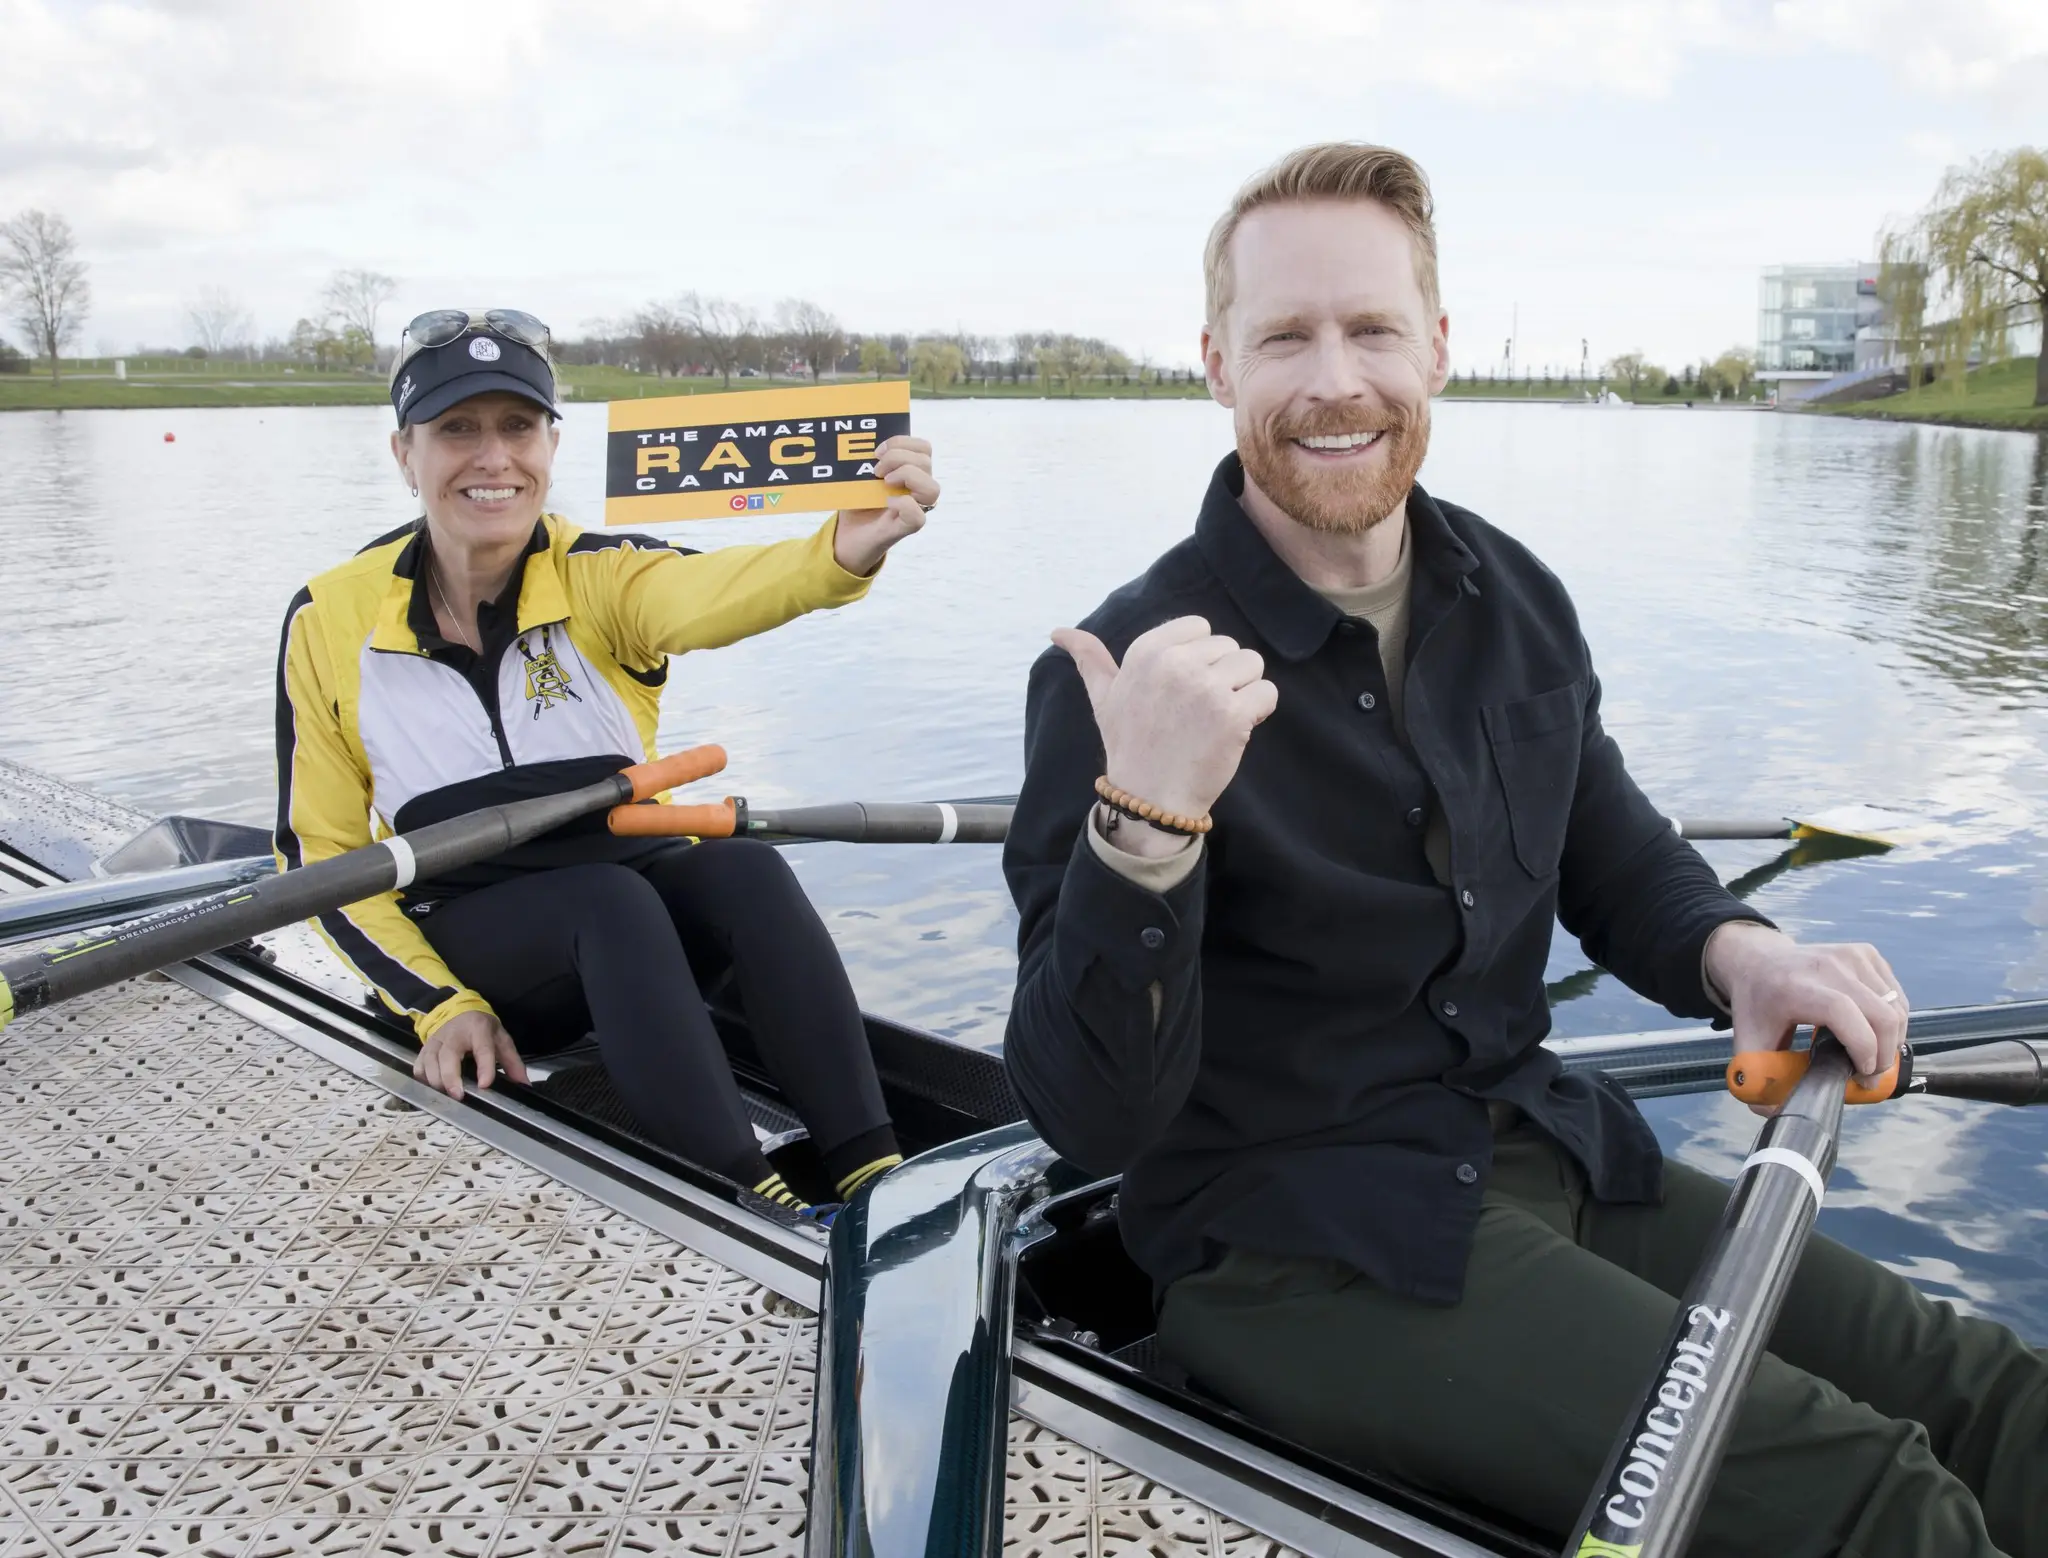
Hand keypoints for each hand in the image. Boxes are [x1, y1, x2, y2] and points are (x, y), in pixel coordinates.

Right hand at [414, 1010, 528, 1100]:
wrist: (456, 1009)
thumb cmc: (480, 1028)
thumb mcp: (500, 1039)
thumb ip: (512, 1062)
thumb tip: (524, 1084)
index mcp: (478, 1029)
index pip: (483, 1048)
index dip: (484, 1067)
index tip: (485, 1084)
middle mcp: (454, 1034)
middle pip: (448, 1056)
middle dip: (451, 1078)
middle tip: (459, 1096)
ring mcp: (436, 1041)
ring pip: (430, 1062)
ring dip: (437, 1082)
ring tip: (447, 1097)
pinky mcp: (424, 1048)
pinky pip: (419, 1066)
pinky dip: (423, 1080)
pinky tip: (432, 1090)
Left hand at [833, 436, 937, 575]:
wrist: (845, 535)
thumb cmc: (855, 503)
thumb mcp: (859, 475)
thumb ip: (867, 459)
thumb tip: (864, 445)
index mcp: (908, 472)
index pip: (923, 448)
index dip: (903, 442)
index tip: (877, 451)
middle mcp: (916, 490)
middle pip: (926, 462)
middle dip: (898, 457)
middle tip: (876, 470)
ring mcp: (914, 509)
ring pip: (932, 489)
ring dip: (906, 477)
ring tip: (884, 483)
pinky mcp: (904, 528)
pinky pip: (918, 516)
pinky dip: (903, 505)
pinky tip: (887, 502)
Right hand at [1051, 616, 1276, 854]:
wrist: (1150, 797)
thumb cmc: (1130, 746)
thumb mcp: (1104, 698)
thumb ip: (1089, 659)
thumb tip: (1058, 632)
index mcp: (1146, 651)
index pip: (1200, 627)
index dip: (1200, 659)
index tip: (1183, 690)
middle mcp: (1175, 663)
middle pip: (1230, 646)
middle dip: (1223, 676)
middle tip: (1198, 713)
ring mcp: (1205, 687)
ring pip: (1252, 665)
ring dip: (1243, 692)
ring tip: (1216, 720)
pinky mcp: (1233, 713)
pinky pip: (1267, 693)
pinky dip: (1259, 712)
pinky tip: (1235, 731)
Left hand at [1705, 921, 1907, 1112]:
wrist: (1758, 961)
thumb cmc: (1756, 1007)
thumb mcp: (1747, 1043)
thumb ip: (1758, 1081)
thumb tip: (1775, 1114)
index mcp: (1795, 987)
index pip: (1842, 1012)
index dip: (1862, 1048)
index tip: (1860, 1076)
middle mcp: (1826, 965)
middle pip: (1880, 1013)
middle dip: (1884, 1055)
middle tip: (1868, 1077)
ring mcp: (1850, 956)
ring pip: (1896, 1007)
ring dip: (1892, 1041)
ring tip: (1870, 1058)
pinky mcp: (1866, 953)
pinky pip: (1896, 995)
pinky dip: (1893, 1021)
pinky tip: (1871, 1032)